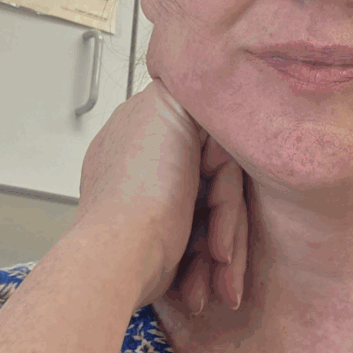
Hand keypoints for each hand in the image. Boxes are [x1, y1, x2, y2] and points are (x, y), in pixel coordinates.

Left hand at [74, 79, 247, 314]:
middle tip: (226, 256)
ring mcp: (153, 197)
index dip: (229, 173)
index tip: (233, 194)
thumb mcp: (171, 110)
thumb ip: (192, 84)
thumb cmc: (144, 193)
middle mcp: (148, 155)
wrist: (120, 261)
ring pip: (212, 220)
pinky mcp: (157, 237)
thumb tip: (208, 64)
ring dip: (221, 258)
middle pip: (218, 183)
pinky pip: (198, 246)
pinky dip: (204, 270)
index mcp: (146, 121)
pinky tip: (203, 288)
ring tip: (219, 287)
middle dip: (227, 227)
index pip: (214, 135)